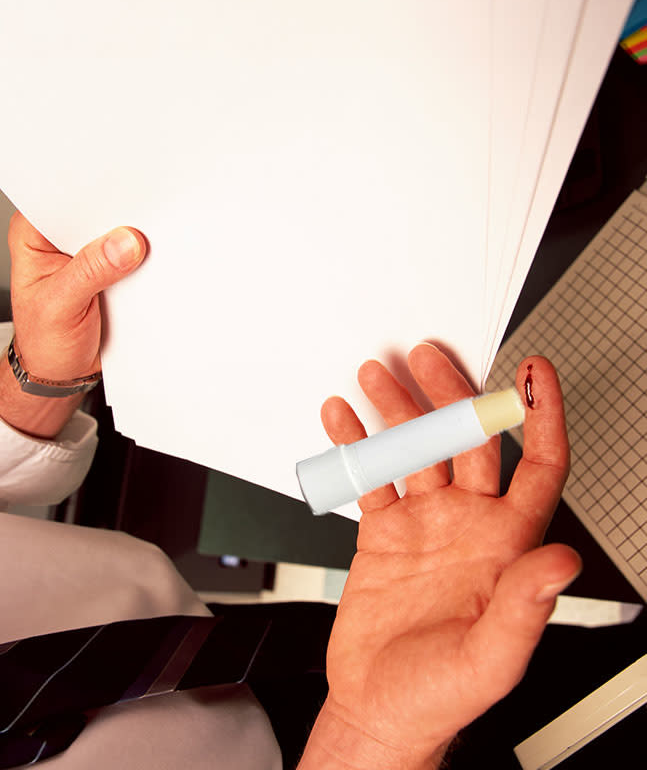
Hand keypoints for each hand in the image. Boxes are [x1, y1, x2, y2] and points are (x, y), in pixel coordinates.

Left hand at [0, 213, 145, 438]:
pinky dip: (145, 262)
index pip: (62, 202)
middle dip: (118, 219)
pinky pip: (133, 257)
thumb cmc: (44, 342)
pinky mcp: (113, 270)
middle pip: (94, 213)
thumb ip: (90, 272)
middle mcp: (61, 240)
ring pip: (117, 234)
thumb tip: (125, 243)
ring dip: (136, 240)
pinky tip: (152, 265)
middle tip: (141, 226)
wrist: (63, 372)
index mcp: (34, 237)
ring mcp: (89, 254)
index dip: (90, 199)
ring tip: (148, 248)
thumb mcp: (60, 307)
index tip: (119, 205)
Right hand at [300, 344, 579, 769]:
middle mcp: (469, 524)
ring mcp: (425, 522)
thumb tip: (562, 560)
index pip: (538, 466)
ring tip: (377, 377)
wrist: (378, 706)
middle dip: (450, 396)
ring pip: (415, 449)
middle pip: (466, 441)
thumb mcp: (490, 660)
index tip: (537, 373)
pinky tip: (344, 419)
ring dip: (397, 411)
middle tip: (429, 360)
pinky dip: (355, 444)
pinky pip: (370, 475)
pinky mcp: (383, 530)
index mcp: (507, 546)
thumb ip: (525, 606)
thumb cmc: (439, 694)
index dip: (543, 417)